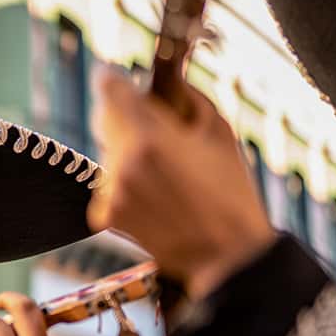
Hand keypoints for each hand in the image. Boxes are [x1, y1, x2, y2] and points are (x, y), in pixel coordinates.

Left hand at [87, 68, 274, 298]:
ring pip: (108, 152)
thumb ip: (187, 97)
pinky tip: (157, 197)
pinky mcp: (106, 215)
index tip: (129, 87)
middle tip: (159, 133)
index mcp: (148, 138)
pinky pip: (109, 184)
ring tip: (166, 174)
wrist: (227, 256)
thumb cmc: (231, 193)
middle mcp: (121, 164)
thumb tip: (167, 79)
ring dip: (127, 153)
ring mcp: (111, 192)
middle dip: (127, 118)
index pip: (109, 88)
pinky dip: (126, 184)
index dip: (121, 84)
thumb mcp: (219, 132)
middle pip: (105, 118)